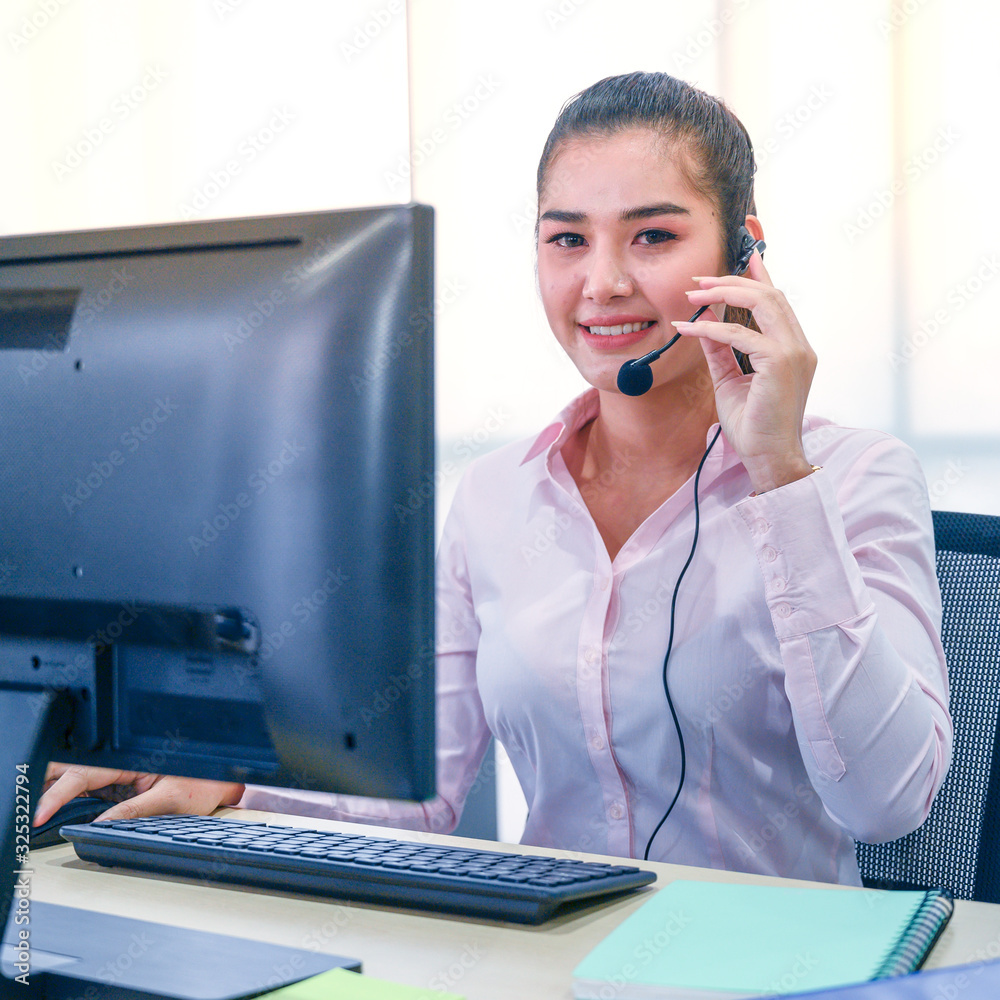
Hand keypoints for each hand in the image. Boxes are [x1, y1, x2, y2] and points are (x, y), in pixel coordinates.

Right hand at [33, 762, 244, 825]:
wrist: (223, 780)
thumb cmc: (204, 781)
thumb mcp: (171, 798)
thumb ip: (134, 811)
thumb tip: (102, 823)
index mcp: (129, 758)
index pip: (82, 774)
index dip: (58, 794)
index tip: (42, 814)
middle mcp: (119, 763)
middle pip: (71, 769)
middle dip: (45, 784)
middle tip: (28, 809)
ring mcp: (116, 775)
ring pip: (74, 778)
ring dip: (52, 791)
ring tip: (35, 811)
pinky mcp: (117, 787)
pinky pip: (84, 790)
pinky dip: (64, 799)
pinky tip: (52, 811)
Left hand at [672, 249, 817, 493]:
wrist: (768, 458)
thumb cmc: (753, 425)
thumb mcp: (730, 380)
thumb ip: (721, 351)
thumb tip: (704, 324)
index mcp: (793, 348)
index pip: (778, 302)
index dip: (762, 275)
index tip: (747, 254)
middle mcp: (799, 345)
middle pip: (770, 295)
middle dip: (733, 281)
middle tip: (698, 281)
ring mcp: (794, 352)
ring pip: (763, 303)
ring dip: (724, 293)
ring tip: (693, 294)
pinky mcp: (780, 363)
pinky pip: (740, 334)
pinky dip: (711, 327)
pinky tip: (688, 327)